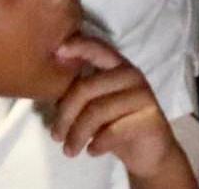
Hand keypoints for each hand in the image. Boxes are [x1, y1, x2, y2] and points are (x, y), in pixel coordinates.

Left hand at [48, 37, 196, 188]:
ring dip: (77, 135)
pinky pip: (112, 131)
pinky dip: (97, 144)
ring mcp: (142, 95)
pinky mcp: (149, 118)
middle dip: (65, 114)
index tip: (57, 52)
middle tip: (55, 136)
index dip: (77, 46)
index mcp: (118, 68)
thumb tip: (47, 84)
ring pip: (96, 112)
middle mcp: (132, 76)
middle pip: (86, 87)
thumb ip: (81, 92)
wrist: (151, 152)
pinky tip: (92, 151)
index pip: (98, 49)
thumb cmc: (117, 126)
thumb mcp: (97, 106)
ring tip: (69, 150)